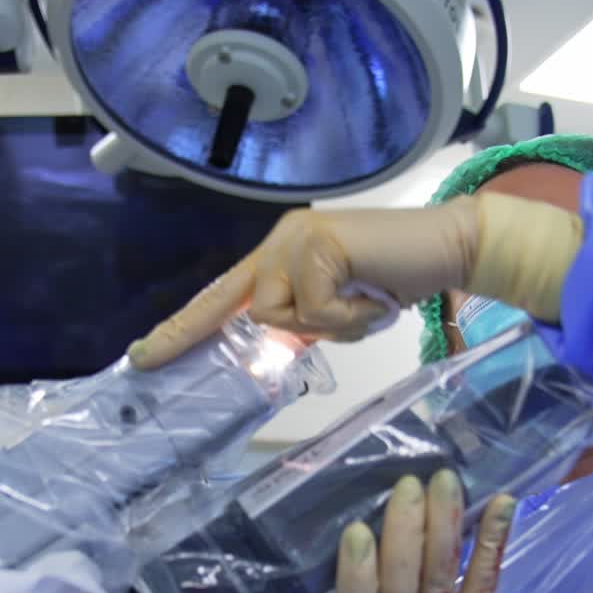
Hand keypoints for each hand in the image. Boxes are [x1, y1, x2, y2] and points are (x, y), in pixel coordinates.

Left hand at [127, 199, 480, 368]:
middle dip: (226, 330)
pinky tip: (377, 298)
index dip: (183, 327)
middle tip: (189, 353)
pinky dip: (351, 319)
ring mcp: (296, 238)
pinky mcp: (318, 244)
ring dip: (329, 326)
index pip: (221, 296)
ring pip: (277, 314)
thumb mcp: (337, 310)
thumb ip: (301, 321)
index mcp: (278, 254)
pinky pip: (314, 311)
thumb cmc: (395, 280)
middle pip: (238, 306)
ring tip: (366, 307)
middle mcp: (279, 241)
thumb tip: (272, 346)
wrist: (447, 248)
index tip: (144, 354)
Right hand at [335, 470, 513, 592]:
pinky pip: (483, 580)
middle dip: (404, 531)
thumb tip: (366, 517)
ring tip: (444, 481)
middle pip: (401, 585)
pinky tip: (501, 505)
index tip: (357, 528)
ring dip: (443, 523)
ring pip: (440, 576)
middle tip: (408, 485)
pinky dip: (491, 539)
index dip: (356, 572)